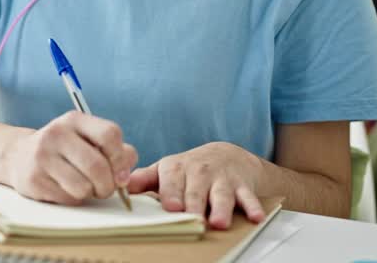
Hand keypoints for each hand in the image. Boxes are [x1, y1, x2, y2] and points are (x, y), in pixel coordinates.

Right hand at [2, 111, 136, 205]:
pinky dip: (73, 199)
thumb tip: (125, 176)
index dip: (121, 158)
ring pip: (83, 187)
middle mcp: (56, 134)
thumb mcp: (87, 139)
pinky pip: (67, 198)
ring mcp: (42, 156)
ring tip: (83, 187)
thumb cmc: (65, 150)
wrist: (18, 156)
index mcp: (74, 120)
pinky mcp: (33, 179)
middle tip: (105, 189)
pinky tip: (65, 188)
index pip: (110, 134)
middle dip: (108, 185)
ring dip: (90, 194)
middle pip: (97, 166)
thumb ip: (115, 151)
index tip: (120, 172)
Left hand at [126, 142, 265, 228]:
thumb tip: (121, 187)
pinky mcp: (242, 186)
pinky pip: (249, 197)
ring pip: (222, 195)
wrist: (227, 155)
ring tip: (219, 222)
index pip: (172, 179)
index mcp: (177, 168)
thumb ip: (145, 179)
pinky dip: (253, 206)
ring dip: (221, 208)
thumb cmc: (190, 168)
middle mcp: (200, 171)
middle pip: (196, 190)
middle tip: (192, 218)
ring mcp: (222, 178)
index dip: (171, 192)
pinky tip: (255, 217)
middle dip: (194, 204)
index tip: (170, 205)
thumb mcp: (167, 170)